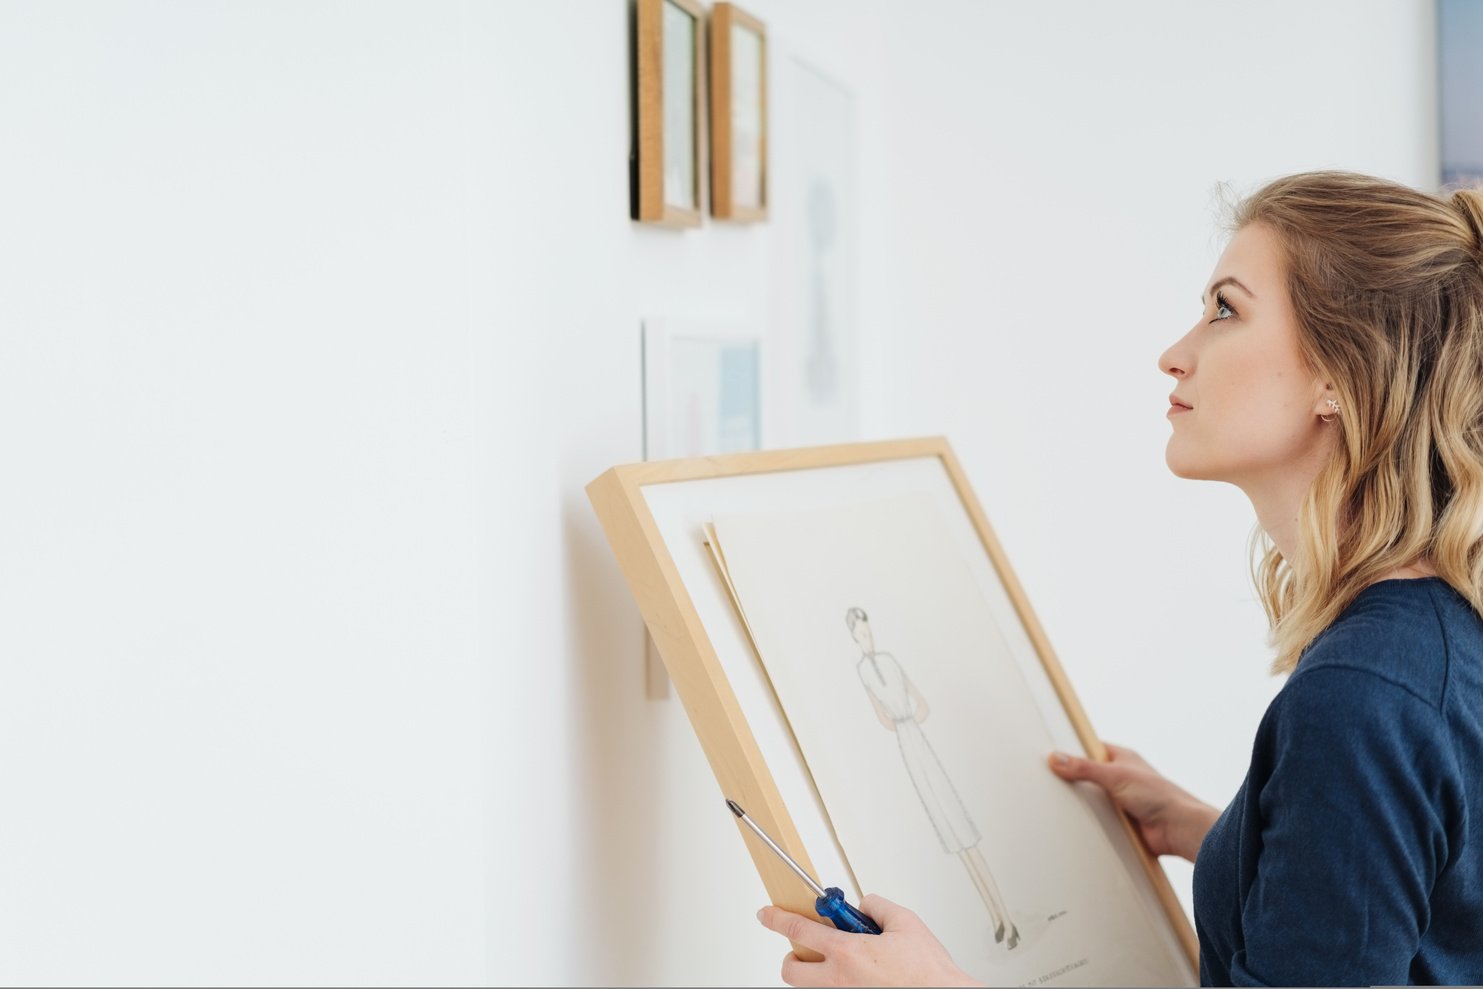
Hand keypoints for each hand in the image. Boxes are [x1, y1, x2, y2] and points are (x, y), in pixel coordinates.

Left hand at [757, 894, 979, 986]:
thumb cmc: (929, 971)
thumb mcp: (905, 922)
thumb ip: (877, 906)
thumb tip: (865, 906)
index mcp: (848, 952)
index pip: (798, 929)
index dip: (776, 919)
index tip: (766, 914)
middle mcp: (840, 980)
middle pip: (791, 970)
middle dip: (793, 956)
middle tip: (808, 947)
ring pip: (810, 987)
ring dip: (816, 973)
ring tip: (840, 963)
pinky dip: (837, 983)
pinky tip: (859, 976)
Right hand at [1048, 743, 1219, 861]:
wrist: (1177, 828)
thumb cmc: (1159, 795)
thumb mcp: (1115, 775)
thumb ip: (1084, 768)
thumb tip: (1057, 758)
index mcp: (1121, 759)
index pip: (1089, 749)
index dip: (1071, 751)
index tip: (1050, 754)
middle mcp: (1120, 778)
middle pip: (1087, 776)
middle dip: (1072, 780)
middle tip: (1048, 780)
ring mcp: (1120, 800)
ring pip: (1091, 799)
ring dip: (1081, 804)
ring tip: (1055, 803)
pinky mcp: (1120, 822)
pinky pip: (1098, 820)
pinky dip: (1089, 822)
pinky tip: (1074, 824)